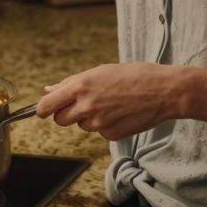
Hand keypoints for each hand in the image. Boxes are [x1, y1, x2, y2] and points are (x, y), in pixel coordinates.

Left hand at [37, 63, 179, 140]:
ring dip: (88, 117)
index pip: (46, 106)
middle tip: (82, 103)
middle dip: (66, 113)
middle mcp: (86, 106)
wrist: (163, 91)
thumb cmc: (134, 76)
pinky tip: (120, 113)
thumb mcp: (100, 71)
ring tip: (109, 104)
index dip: (42, 109)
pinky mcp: (110, 135)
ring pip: (81, 125)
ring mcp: (98, 123)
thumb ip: (71, 83)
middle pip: (59, 119)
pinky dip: (105, 124)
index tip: (43, 110)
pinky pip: (98, 132)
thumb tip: (48, 90)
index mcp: (81, 86)